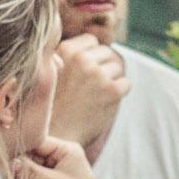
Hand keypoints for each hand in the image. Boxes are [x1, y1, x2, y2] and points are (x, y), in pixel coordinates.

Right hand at [19, 132, 119, 178]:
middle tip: (11, 173)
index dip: (22, 146)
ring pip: (26, 170)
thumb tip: (10, 161)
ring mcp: (50, 175)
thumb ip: (30, 170)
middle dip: (20, 165)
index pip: (38, 141)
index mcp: (66, 151)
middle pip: (30, 155)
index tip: (6, 153)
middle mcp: (58, 160)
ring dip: (21, 178)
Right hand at [51, 35, 128, 158]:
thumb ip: (69, 56)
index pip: (91, 41)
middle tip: (92, 87)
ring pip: (117, 67)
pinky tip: (103, 103)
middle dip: (103, 67)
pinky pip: (125, 83)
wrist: (56, 137)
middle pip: (107, 52)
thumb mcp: (52, 72)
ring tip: (95, 96)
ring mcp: (97, 74)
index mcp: (65, 50)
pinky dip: (118, 93)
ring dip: (111, 80)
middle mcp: (81, 59)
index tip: (84, 72)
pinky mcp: (111, 90)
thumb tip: (94, 44)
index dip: (91, 56)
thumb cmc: (54, 106)